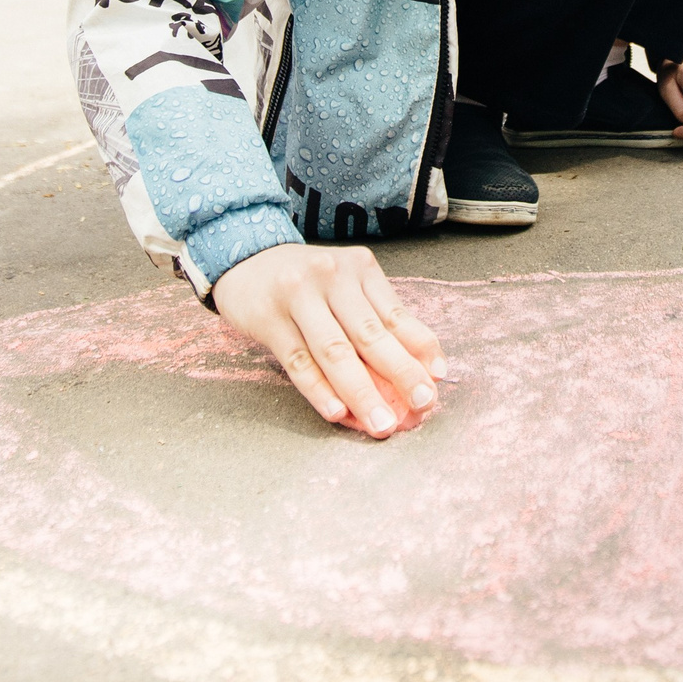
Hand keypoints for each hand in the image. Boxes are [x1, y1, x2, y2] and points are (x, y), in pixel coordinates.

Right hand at [210, 244, 445, 436]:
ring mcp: (298, 295)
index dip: (420, 348)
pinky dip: (319, 390)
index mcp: (360, 268)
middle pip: (370, 335)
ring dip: (362, 393)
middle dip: (400, 374)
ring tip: (381, 424)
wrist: (244, 257)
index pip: (396, 315)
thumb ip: (376, 319)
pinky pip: (298, 361)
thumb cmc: (305, 282)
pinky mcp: (268, 317)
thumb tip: (419, 368)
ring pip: (335, 351)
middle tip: (421, 406)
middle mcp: (332, 276)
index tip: (438, 379)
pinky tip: (337, 412)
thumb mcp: (345, 287)